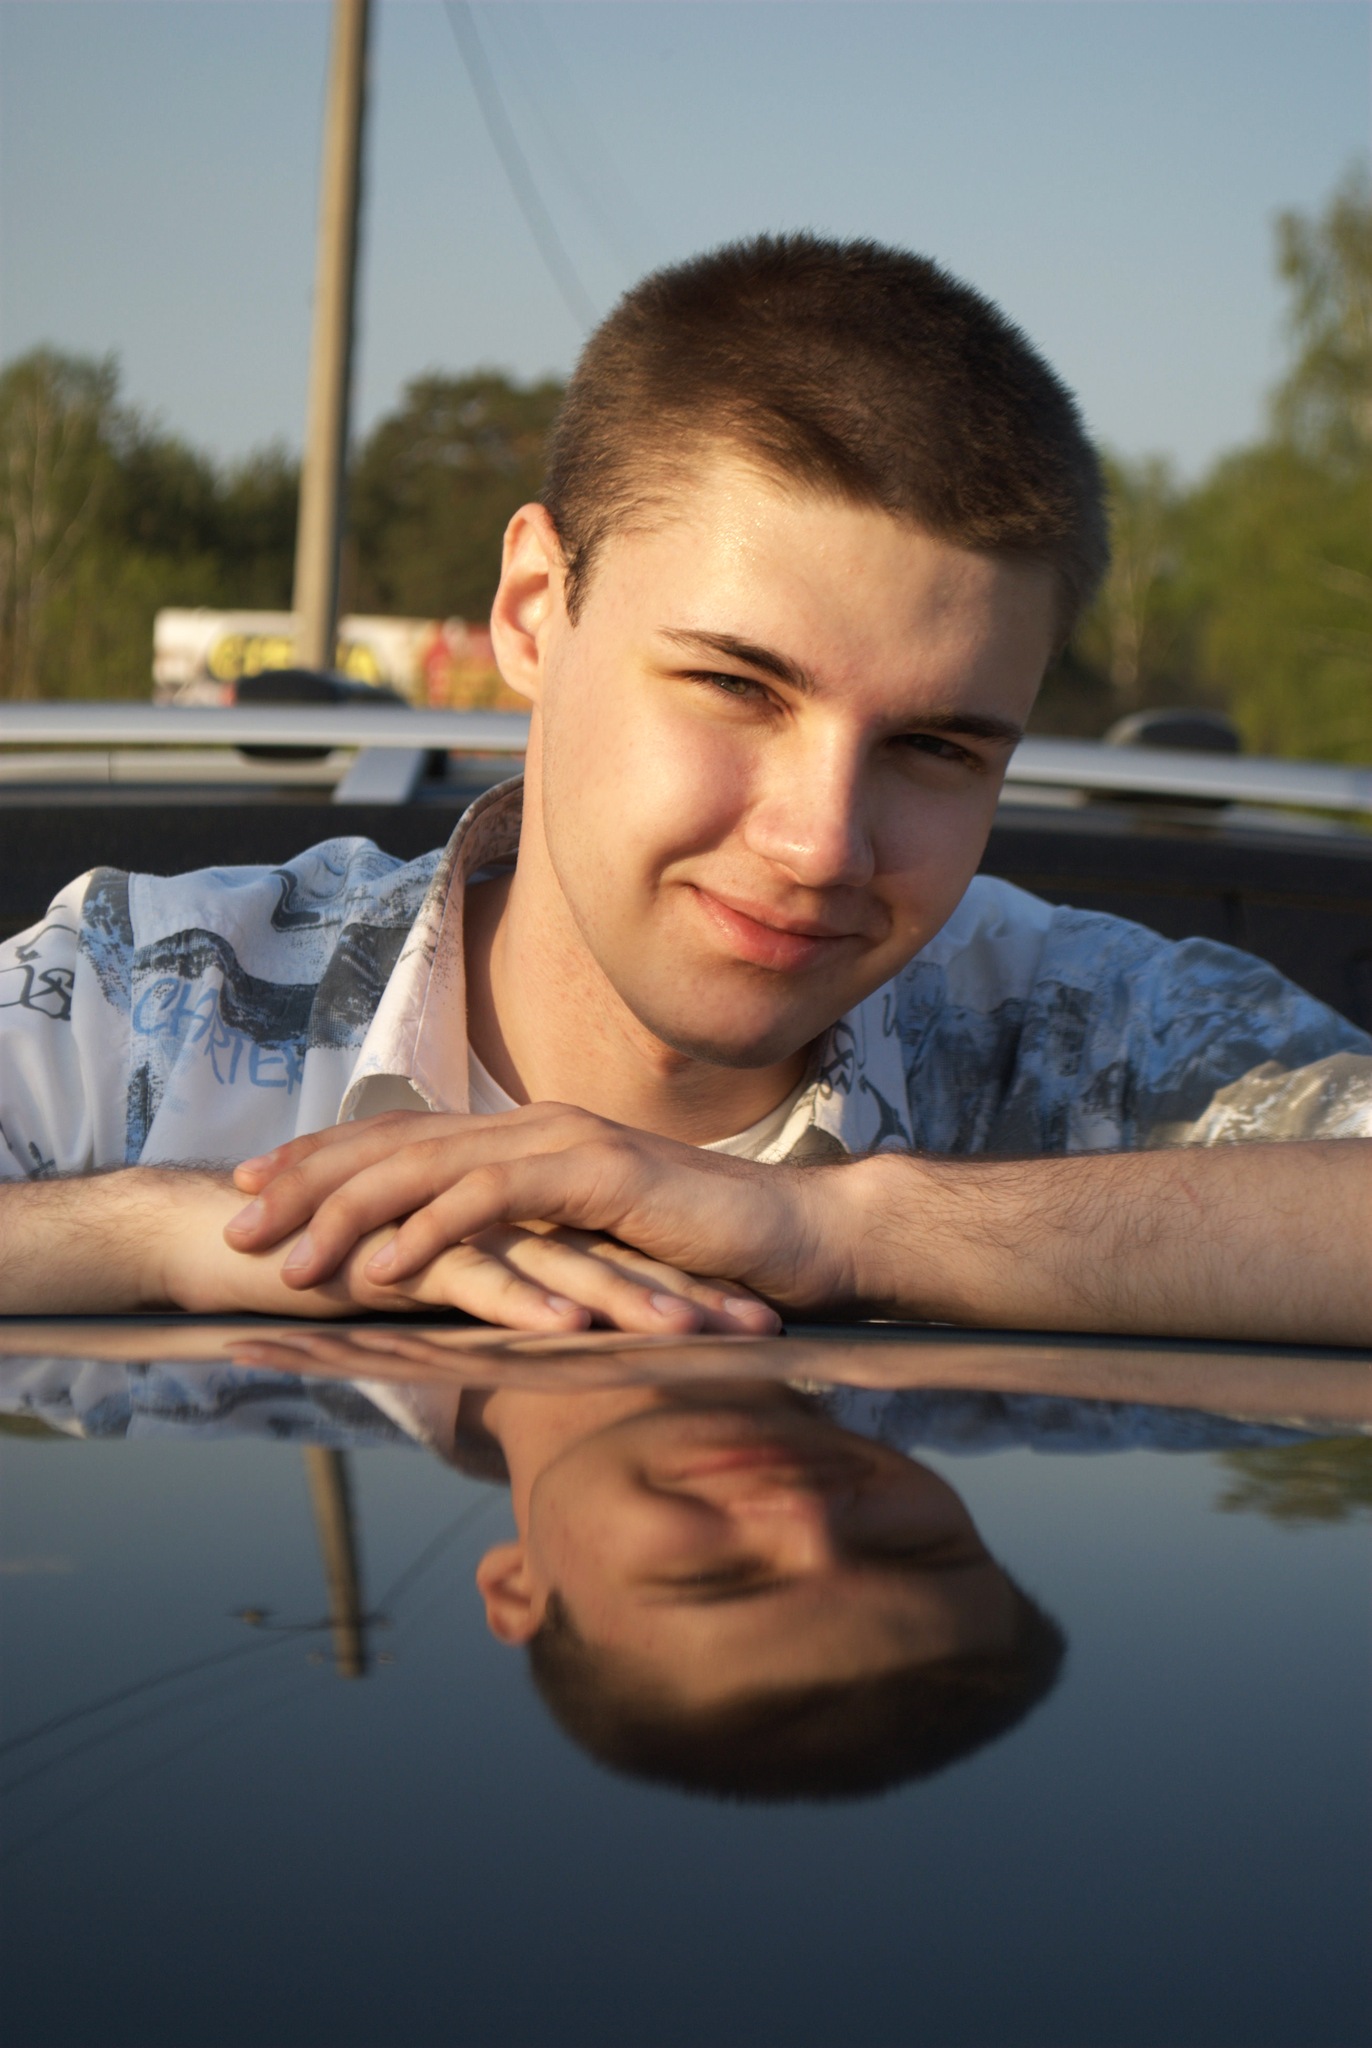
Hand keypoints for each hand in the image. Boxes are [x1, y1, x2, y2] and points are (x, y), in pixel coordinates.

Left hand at [225, 1105, 852, 1317]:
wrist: (797, 1237)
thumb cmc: (698, 1251)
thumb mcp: (591, 1245)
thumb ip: (529, 1242)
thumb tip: (467, 1272)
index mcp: (527, 1138)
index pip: (406, 1140)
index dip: (325, 1162)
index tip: (256, 1190)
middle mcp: (535, 1127)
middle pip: (397, 1143)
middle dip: (310, 1180)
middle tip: (236, 1218)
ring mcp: (567, 1144)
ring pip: (431, 1167)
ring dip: (348, 1210)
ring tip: (286, 1255)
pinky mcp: (600, 1177)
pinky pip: (496, 1199)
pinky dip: (430, 1229)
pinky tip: (382, 1266)